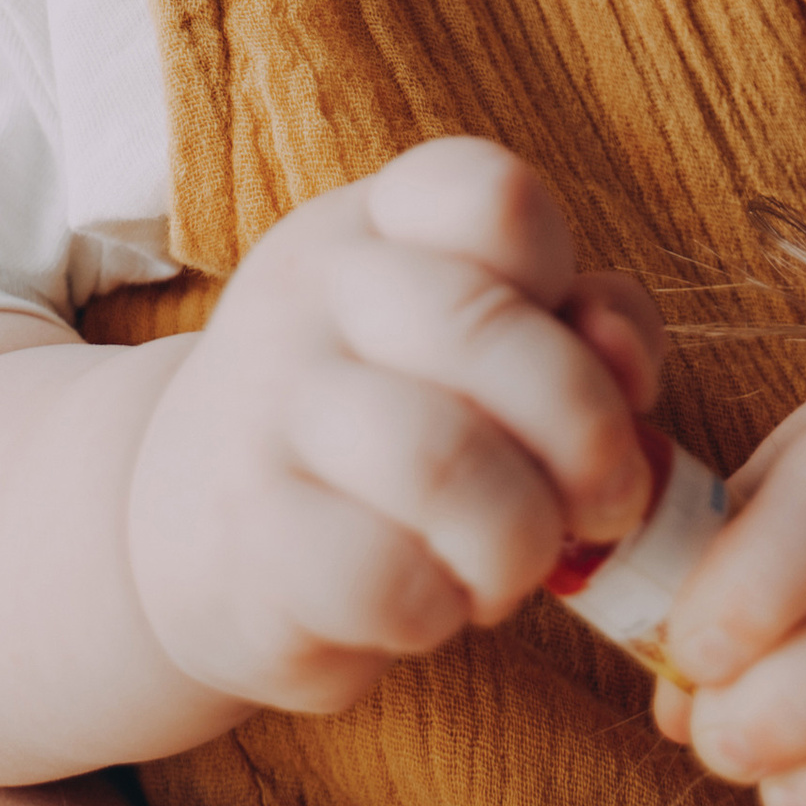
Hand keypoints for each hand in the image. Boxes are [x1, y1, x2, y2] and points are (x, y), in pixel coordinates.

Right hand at [127, 136, 663, 716]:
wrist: (178, 526)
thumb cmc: (371, 430)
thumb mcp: (460, 348)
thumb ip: (573, 332)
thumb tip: (627, 365)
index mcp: (375, 227)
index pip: (491, 197)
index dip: (565, 277)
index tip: (576, 347)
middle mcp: (310, 296)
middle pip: (484, 329)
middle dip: (586, 436)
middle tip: (600, 503)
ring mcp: (264, 411)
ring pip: (444, 462)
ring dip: (520, 540)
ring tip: (509, 568)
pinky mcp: (245, 540)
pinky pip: (386, 578)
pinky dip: (443, 609)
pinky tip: (431, 608)